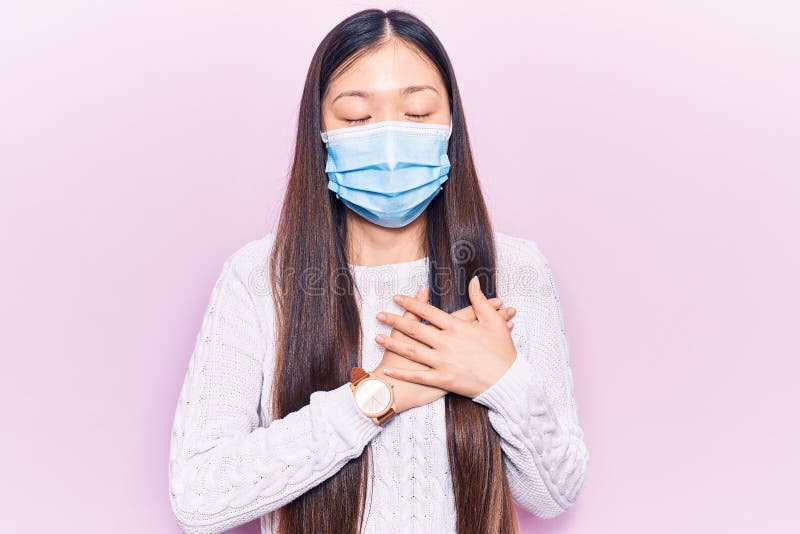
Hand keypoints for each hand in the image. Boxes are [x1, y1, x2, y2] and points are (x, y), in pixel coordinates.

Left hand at [375, 276, 517, 398]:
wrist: (508, 381)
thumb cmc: (503, 351)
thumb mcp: (494, 322)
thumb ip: (480, 300)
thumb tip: (473, 280)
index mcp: (457, 327)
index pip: (428, 312)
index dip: (411, 303)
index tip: (396, 297)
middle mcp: (446, 343)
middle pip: (415, 329)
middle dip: (395, 320)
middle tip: (379, 314)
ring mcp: (443, 362)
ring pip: (412, 350)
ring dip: (393, 343)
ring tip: (377, 336)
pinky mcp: (443, 380)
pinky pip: (419, 375)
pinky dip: (402, 373)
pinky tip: (388, 368)